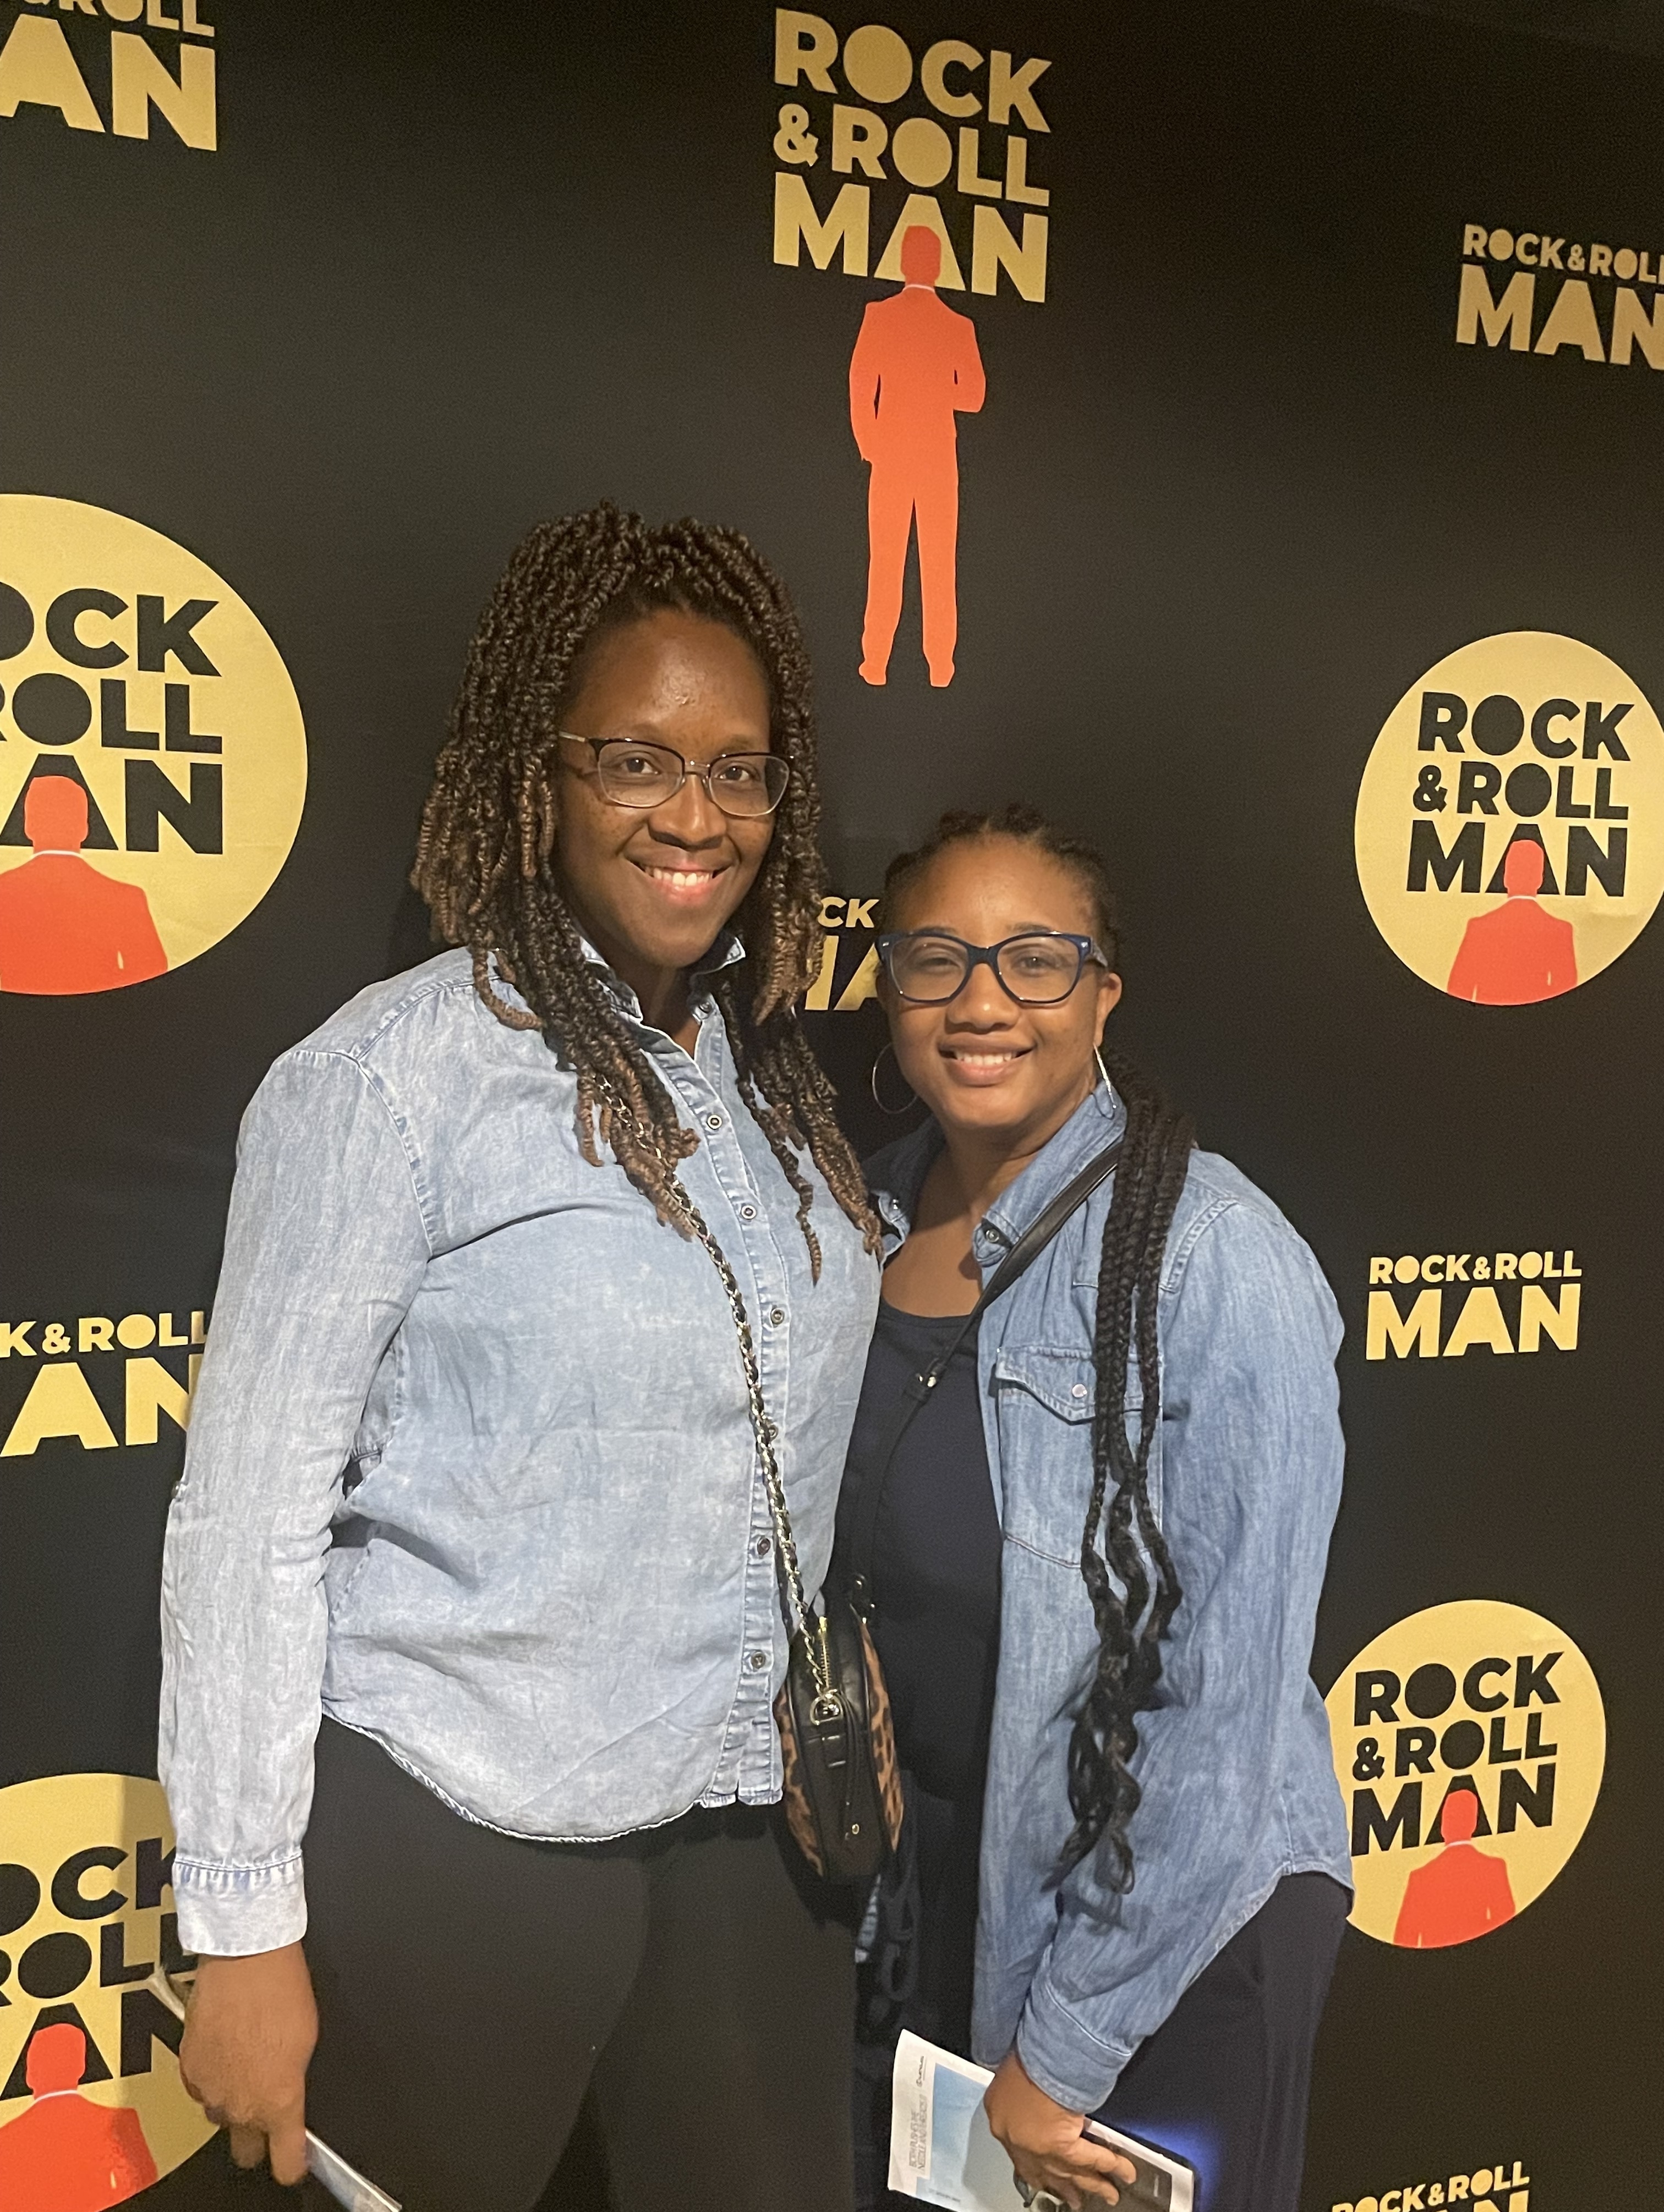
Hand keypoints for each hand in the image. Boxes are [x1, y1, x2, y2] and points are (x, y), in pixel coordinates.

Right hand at [178, 1944, 317, 2183]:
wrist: (245, 1958)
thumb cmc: (282, 1990)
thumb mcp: (307, 2041)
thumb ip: (294, 2082)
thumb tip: (290, 2096)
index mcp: (278, 2102)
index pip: (285, 2161)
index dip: (292, 2165)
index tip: (295, 2163)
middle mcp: (241, 2106)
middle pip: (245, 2149)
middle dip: (256, 2137)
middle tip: (267, 2108)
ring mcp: (210, 2091)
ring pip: (220, 2117)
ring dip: (232, 2101)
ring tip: (246, 2063)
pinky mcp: (188, 2070)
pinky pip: (201, 2090)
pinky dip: (212, 2078)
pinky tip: (225, 2050)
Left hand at [984, 2051, 1136, 2211]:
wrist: (1038, 2052)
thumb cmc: (1023, 2055)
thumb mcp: (1012, 2070)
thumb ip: (1019, 2091)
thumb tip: (1036, 2095)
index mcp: (1000, 2117)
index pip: (1016, 2149)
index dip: (1032, 2165)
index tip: (1042, 2175)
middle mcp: (1016, 2140)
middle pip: (1042, 2171)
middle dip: (1060, 2185)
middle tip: (1072, 2198)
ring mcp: (1039, 2148)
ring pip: (1069, 2173)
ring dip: (1092, 2184)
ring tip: (1108, 2195)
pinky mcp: (1062, 2146)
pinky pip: (1091, 2159)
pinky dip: (1110, 2165)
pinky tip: (1126, 2172)